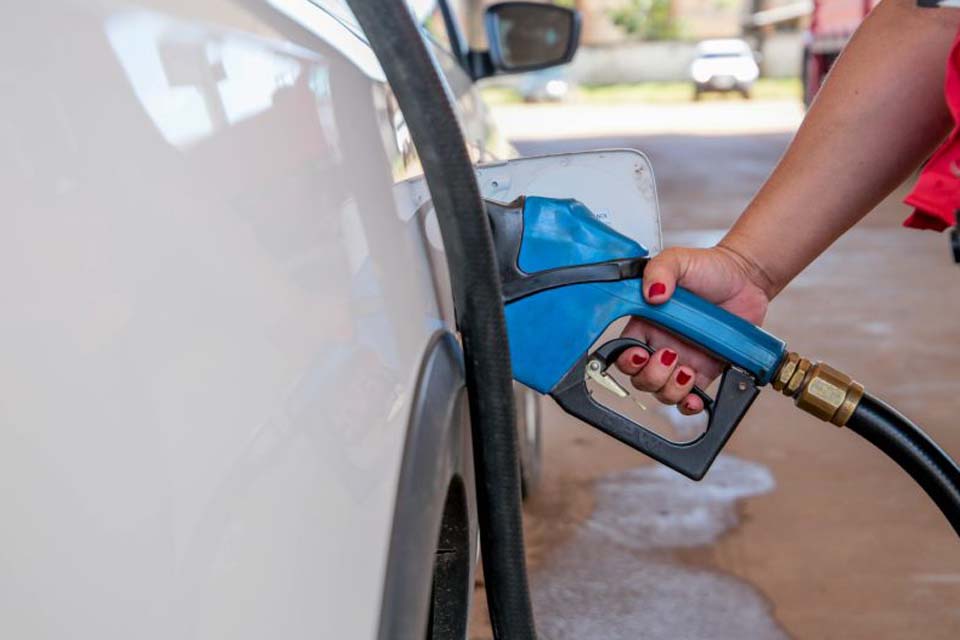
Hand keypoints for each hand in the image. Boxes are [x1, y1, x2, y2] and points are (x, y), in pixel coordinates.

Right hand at [615, 244, 772, 414]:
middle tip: (670, 356)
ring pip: (663, 392)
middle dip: (651, 376)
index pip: (624, 352)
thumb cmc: (709, 268)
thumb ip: (659, 270)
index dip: (627, 360)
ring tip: (686, 370)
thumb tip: (651, 294)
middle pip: (641, 379)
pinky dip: (690, 404)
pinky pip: (691, 398)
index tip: (640, 353)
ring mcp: (683, 361)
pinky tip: (694, 395)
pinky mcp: (706, 372)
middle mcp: (660, 345)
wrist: (746, 278)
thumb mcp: (677, 260)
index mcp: (646, 323)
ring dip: (670, 389)